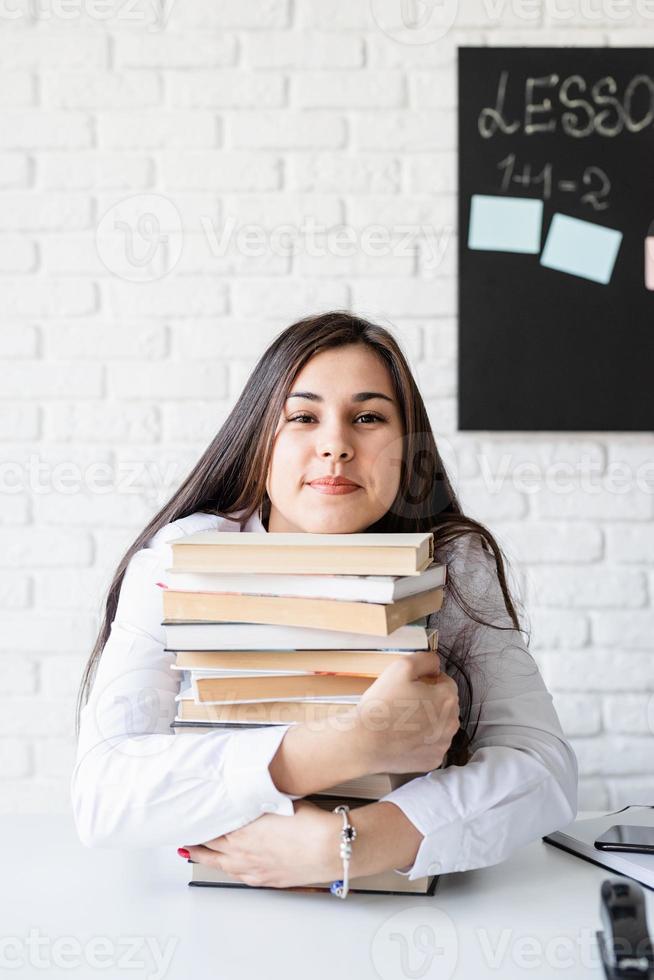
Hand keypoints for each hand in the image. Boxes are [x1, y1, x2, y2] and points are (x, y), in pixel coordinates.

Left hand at [179, 799, 341, 888]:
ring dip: (205, 858)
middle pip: (209, 847)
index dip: (199, 821)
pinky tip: (229, 867)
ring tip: (193, 854)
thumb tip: (248, 792)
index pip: (210, 827)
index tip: (191, 815)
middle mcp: (242, 853)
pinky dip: (227, 869)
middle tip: (183, 835)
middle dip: (195, 841)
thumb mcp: (277, 801)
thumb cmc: (308, 823)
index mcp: (241, 832)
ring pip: (220, 864)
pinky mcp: (267, 879)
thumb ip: (257, 799)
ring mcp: (253, 869)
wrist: (328, 847)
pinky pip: (239, 876)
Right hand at [354, 650, 459, 774]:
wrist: (366, 741)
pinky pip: (432, 745)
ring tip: (402, 720)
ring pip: (439, 725)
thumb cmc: (383, 705)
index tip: (410, 686)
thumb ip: (425, 659)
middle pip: (444, 704)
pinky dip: (422, 740)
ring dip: (427, 720)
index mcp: (447, 698)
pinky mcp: (433, 760)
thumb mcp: (401, 667)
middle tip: (404, 702)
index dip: (427, 681)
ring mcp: (442, 744)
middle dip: (429, 701)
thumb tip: (435, 664)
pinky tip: (404, 736)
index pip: (445, 682)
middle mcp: (451, 723)